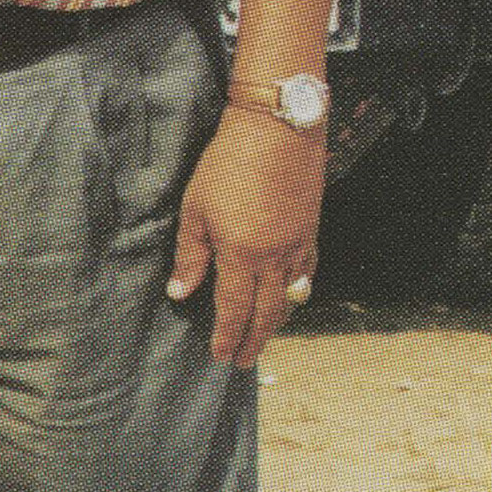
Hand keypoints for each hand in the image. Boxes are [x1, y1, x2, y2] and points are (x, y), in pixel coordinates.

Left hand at [166, 110, 325, 368]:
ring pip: (290, 298)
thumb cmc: (229, 163)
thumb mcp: (196, 208)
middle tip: (245, 362)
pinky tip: (292, 297)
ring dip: (276, 322)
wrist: (277, 129)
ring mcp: (298, 246)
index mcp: (242, 256)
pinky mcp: (311, 231)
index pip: (234, 310)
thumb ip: (190, 255)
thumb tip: (179, 293)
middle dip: (254, 341)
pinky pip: (306, 274)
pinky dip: (297, 294)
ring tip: (264, 336)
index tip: (221, 356)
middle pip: (266, 314)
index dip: (227, 337)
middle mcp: (275, 259)